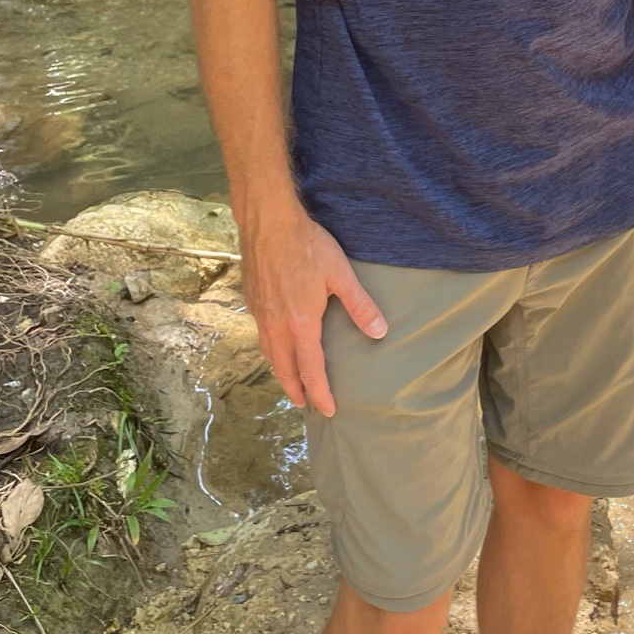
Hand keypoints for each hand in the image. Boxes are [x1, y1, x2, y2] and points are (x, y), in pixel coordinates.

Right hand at [240, 198, 386, 414]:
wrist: (268, 223)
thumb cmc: (306, 245)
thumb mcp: (340, 274)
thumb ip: (360, 305)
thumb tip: (379, 332)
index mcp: (300, 324)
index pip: (310, 370)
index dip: (320, 393)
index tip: (327, 410)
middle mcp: (276, 325)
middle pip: (285, 370)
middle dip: (296, 391)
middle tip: (305, 404)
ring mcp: (261, 314)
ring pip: (270, 355)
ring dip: (282, 373)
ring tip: (291, 382)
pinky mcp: (253, 301)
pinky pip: (263, 337)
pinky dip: (272, 352)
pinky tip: (278, 346)